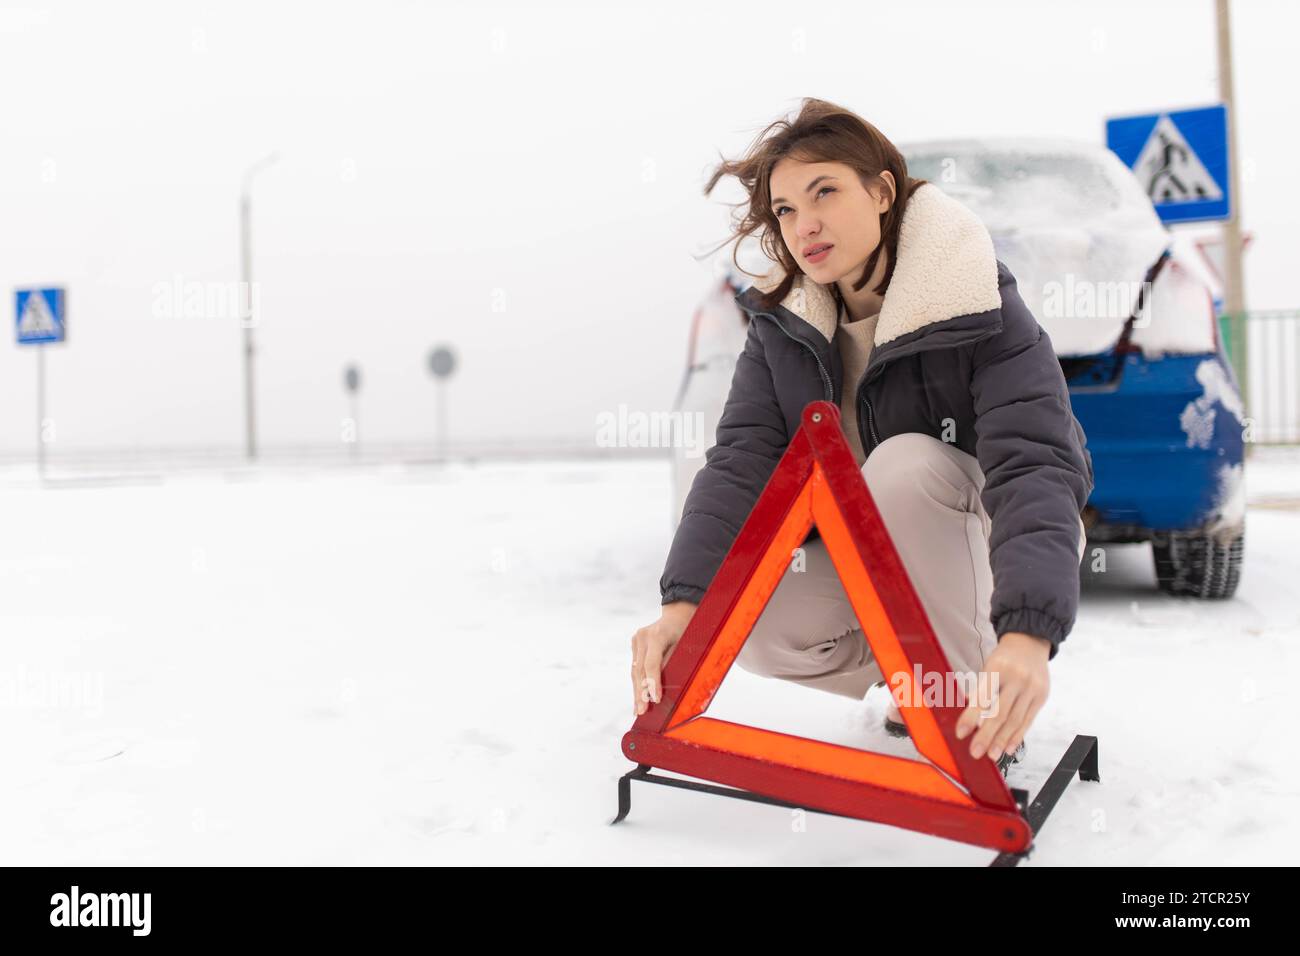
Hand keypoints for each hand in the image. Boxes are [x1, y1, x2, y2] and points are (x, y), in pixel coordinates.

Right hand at [630, 601, 696, 717]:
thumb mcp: (685, 645)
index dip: (652, 683)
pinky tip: (637, 698)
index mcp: (656, 635)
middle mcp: (642, 636)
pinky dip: (637, 682)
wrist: (678, 613)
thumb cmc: (687, 629)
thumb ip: (673, 663)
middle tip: (642, 711)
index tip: (655, 699)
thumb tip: (667, 688)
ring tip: (637, 709)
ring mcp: (636, 639)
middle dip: (641, 692)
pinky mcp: (635, 644)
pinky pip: (635, 666)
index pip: (651, 664)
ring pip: (635, 670)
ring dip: (636, 691)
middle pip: (640, 669)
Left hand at [954, 631, 1051, 761]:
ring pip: (1015, 720)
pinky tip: (1008, 748)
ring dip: (1002, 741)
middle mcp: (1017, 678)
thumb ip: (980, 691)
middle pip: (1000, 713)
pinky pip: (1028, 720)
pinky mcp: (1042, 696)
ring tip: (991, 754)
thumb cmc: (1004, 657)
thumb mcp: (988, 667)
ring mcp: (1032, 688)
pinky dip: (1017, 736)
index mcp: (997, 668)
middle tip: (975, 752)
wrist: (1030, 642)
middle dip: (986, 735)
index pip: (982, 698)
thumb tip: (968, 718)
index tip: (961, 733)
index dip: (970, 718)